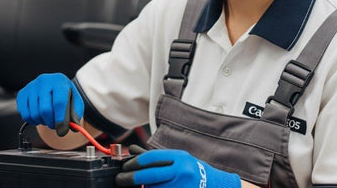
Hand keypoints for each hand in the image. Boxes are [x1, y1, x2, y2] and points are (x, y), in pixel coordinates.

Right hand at [16, 73, 83, 135]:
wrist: (53, 87)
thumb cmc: (65, 96)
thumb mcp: (75, 102)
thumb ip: (76, 115)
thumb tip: (73, 127)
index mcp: (59, 81)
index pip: (59, 102)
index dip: (61, 119)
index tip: (62, 130)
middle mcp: (44, 81)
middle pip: (45, 109)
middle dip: (51, 123)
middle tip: (56, 126)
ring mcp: (31, 87)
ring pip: (34, 114)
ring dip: (43, 122)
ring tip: (49, 118)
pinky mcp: (22, 94)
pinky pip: (25, 115)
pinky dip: (33, 121)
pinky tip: (40, 117)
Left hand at [116, 146, 240, 187]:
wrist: (215, 185)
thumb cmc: (193, 170)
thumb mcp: (177, 159)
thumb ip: (155, 157)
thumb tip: (132, 151)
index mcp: (179, 158)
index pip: (151, 158)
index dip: (135, 163)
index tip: (124, 167)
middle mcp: (181, 171)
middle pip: (149, 175)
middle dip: (132, 178)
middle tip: (120, 180)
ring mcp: (181, 186)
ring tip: (139, 186)